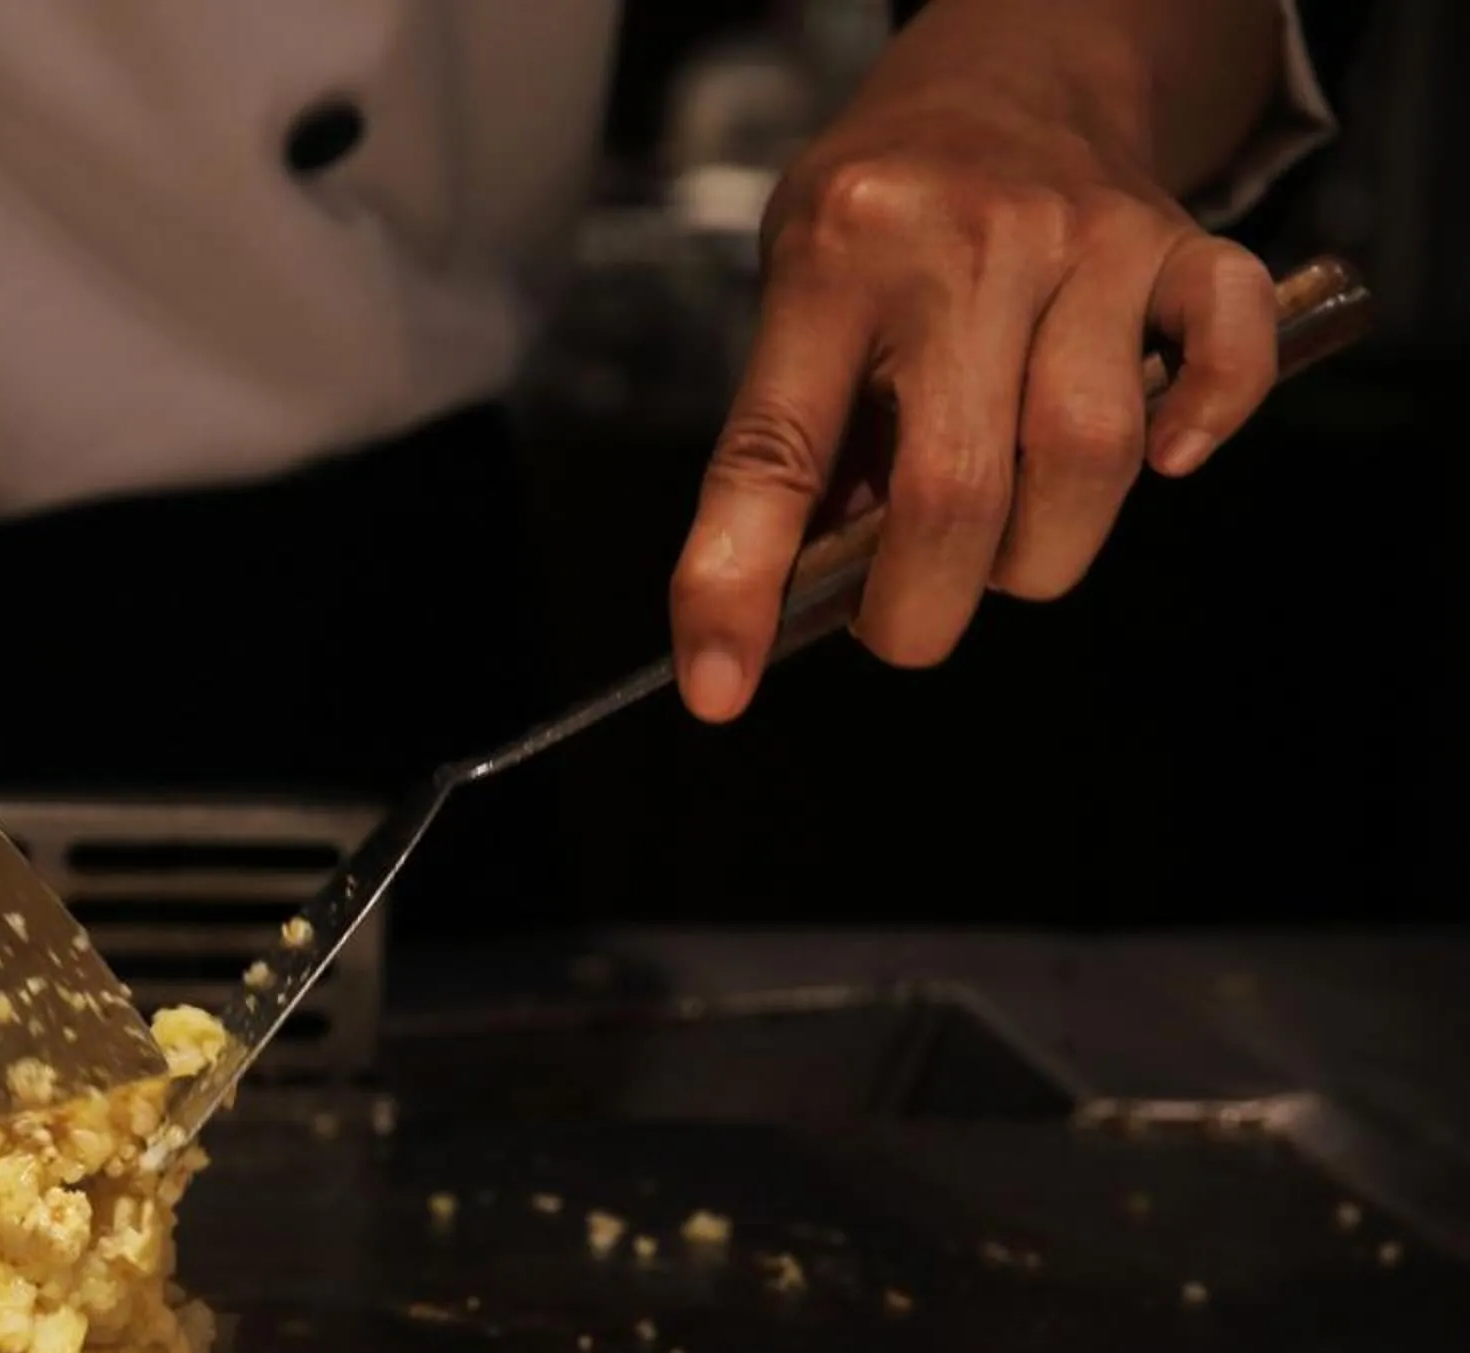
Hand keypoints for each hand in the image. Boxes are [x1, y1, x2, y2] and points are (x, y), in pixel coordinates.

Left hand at [668, 44, 1280, 721]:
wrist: (1009, 77)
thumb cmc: (884, 218)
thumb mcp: (798, 296)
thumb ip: (803, 440)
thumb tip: (799, 600)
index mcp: (834, 264)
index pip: (770, 452)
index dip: (736, 582)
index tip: (717, 686)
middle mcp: (962, 248)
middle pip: (955, 487)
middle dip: (921, 607)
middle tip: (904, 617)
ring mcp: (1086, 241)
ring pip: (1086, 456)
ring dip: (1041, 552)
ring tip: (1002, 544)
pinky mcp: (1183, 244)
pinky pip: (1224, 356)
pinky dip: (1203, 424)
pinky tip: (1163, 456)